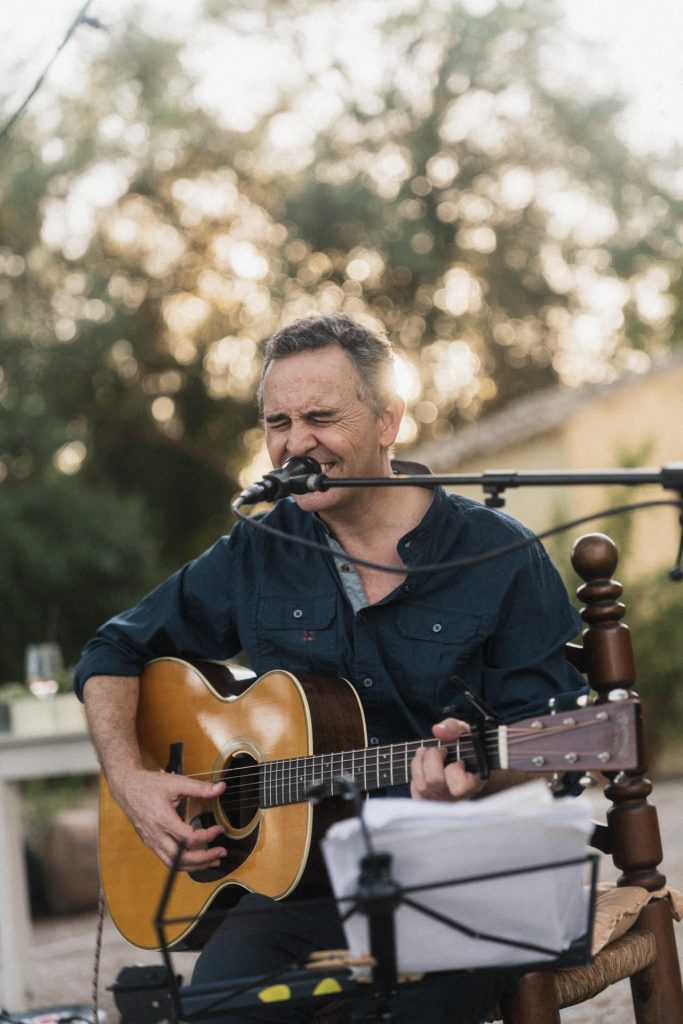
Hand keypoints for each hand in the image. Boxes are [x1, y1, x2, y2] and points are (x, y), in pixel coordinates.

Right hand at [110, 766, 227, 869]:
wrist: (127, 787)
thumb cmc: (150, 785)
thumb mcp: (177, 782)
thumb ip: (199, 787)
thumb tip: (221, 788)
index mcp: (163, 819)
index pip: (188, 838)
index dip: (207, 836)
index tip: (219, 828)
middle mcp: (156, 835)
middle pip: (181, 858)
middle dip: (204, 859)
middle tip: (221, 853)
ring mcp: (152, 841)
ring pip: (173, 864)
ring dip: (195, 866)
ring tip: (212, 861)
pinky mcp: (151, 843)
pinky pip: (167, 860)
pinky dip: (183, 863)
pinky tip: (195, 858)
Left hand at [410, 718, 485, 801]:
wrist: (464, 766)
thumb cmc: (467, 749)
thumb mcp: (466, 734)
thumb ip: (455, 728)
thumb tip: (438, 730)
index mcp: (473, 785)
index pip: (459, 787)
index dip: (455, 770)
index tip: (459, 760)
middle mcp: (456, 799)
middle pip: (434, 780)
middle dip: (433, 758)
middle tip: (441, 751)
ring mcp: (440, 803)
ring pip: (421, 785)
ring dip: (421, 761)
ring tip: (428, 752)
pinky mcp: (426, 802)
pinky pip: (413, 788)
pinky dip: (416, 771)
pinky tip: (424, 765)